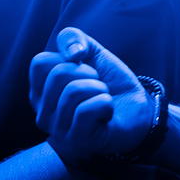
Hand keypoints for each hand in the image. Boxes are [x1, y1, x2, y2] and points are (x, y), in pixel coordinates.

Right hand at [27, 28, 153, 168]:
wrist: (139, 107)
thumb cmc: (111, 83)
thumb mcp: (91, 52)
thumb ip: (73, 38)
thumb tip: (72, 53)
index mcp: (40, 92)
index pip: (40, 62)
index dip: (69, 58)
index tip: (83, 70)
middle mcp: (42, 113)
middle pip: (58, 74)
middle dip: (89, 74)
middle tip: (98, 87)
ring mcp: (58, 131)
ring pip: (73, 92)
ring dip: (100, 89)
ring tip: (103, 100)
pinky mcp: (77, 141)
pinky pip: (86, 110)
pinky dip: (105, 104)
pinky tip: (107, 114)